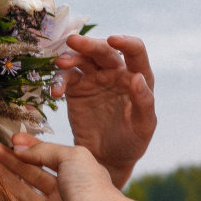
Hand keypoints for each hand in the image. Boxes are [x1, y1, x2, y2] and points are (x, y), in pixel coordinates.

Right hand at [0, 133, 121, 200]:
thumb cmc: (91, 187)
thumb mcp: (71, 156)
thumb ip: (44, 150)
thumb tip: (20, 148)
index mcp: (74, 174)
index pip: (47, 157)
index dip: (30, 147)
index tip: (12, 139)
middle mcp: (62, 192)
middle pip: (31, 174)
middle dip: (12, 160)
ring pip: (21, 190)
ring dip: (5, 176)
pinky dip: (4, 197)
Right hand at [53, 34, 154, 188]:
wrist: (107, 159)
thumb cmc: (131, 143)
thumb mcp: (143, 127)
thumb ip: (144, 102)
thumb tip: (137, 77)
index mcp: (137, 77)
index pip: (135, 52)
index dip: (125, 42)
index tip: (113, 40)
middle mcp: (116, 73)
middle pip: (103, 51)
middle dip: (89, 44)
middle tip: (73, 41)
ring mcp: (95, 79)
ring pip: (83, 59)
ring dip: (71, 58)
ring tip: (60, 64)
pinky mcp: (77, 89)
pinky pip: (67, 78)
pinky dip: (59, 81)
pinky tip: (55, 92)